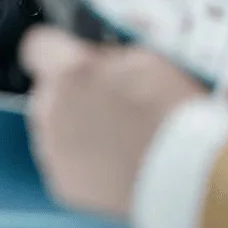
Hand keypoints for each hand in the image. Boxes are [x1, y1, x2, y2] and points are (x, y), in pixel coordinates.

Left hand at [20, 26, 205, 217]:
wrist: (188, 175)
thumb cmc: (174, 117)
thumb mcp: (146, 62)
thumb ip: (107, 58)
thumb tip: (97, 58)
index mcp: (70, 72)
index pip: (39, 45)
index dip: (56, 50)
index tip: (67, 56)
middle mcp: (51, 108)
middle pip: (49, 92)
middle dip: (74, 95)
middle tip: (112, 106)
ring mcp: (52, 148)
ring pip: (55, 129)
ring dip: (78, 131)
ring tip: (122, 141)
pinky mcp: (62, 181)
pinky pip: (66, 165)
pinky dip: (86, 165)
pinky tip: (118, 166)